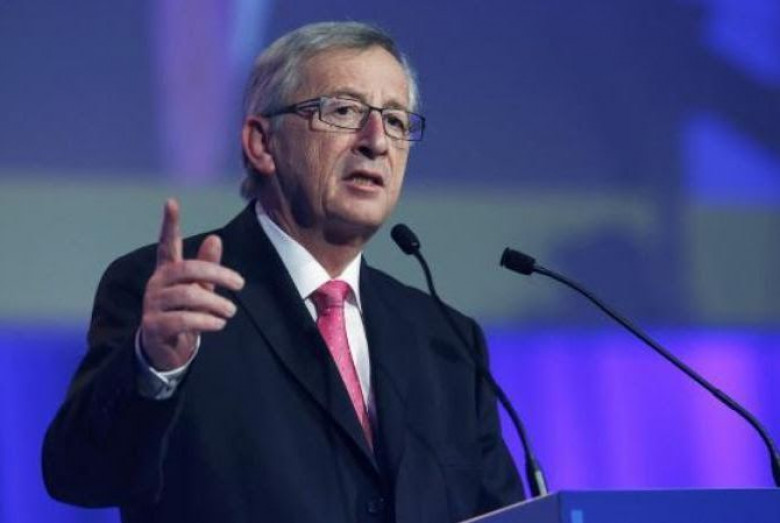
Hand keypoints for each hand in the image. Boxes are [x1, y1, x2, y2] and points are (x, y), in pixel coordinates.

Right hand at [140, 199, 244, 370]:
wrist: (164, 350)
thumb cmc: (184, 313)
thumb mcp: (199, 289)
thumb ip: (207, 266)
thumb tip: (215, 238)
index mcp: (166, 271)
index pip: (167, 244)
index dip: (169, 224)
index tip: (172, 201)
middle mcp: (156, 284)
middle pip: (187, 269)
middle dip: (217, 274)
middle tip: (240, 284)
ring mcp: (152, 305)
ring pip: (187, 296)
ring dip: (215, 303)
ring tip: (231, 311)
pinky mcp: (153, 326)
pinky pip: (182, 319)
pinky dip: (205, 321)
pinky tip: (219, 324)